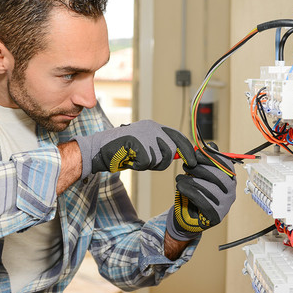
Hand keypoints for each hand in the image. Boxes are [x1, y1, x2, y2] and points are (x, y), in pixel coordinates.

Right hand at [73, 120, 196, 178]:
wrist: (99, 149)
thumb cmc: (122, 151)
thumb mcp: (145, 147)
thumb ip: (161, 149)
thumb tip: (181, 156)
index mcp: (154, 126)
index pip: (178, 136)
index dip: (187, 150)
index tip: (193, 161)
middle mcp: (151, 128)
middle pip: (171, 150)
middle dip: (162, 161)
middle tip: (146, 162)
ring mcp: (144, 134)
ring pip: (159, 158)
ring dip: (148, 164)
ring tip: (134, 157)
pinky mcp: (137, 143)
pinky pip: (147, 163)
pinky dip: (138, 166)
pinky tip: (129, 159)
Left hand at [166, 144, 236, 240]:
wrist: (188, 217)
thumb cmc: (195, 192)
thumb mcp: (200, 174)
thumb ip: (206, 161)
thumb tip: (211, 145)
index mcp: (230, 180)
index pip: (226, 165)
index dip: (211, 157)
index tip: (196, 154)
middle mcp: (231, 193)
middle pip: (219, 176)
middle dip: (200, 169)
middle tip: (185, 166)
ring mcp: (225, 205)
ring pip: (209, 188)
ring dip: (191, 180)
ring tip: (179, 178)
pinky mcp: (216, 216)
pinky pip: (202, 200)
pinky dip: (189, 191)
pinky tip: (180, 186)